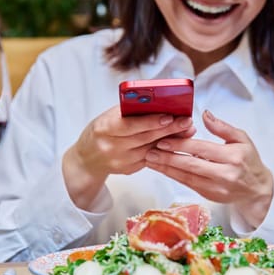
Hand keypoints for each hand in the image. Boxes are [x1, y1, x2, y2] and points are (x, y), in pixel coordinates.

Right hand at [63, 106, 195, 208]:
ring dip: (171, 140)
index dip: (150, 121)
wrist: (86, 158)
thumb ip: (130, 111)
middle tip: (187, 121)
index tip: (169, 115)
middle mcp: (111, 147)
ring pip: (151, 149)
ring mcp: (120, 161)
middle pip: (145, 137)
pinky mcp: (128, 170)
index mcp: (104, 128)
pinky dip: (165, 149)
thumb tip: (159, 104)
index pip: (130, 125)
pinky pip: (150, 158)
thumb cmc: (101, 131)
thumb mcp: (108, 117)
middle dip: (169, 129)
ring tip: (187, 130)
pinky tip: (177, 142)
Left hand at [145, 110, 272, 227]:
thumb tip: (205, 114)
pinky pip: (188, 184)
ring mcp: (217, 188)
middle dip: (168, 158)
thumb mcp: (242, 139)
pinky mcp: (210, 196)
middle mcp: (225, 175)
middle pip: (192, 166)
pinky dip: (174, 176)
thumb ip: (222, 127)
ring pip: (187, 177)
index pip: (203, 149)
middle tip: (151, 151)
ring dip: (166, 169)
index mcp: (233, 157)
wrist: (256, 189)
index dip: (182, 145)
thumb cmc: (248, 160)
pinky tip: (162, 168)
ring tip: (150, 160)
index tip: (164, 140)